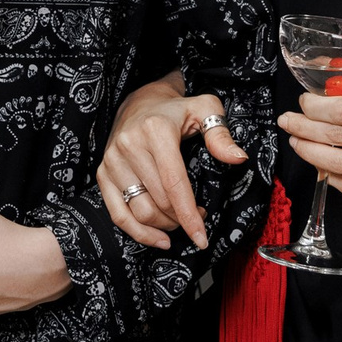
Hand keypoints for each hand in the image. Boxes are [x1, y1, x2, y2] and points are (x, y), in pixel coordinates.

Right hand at [98, 77, 246, 251]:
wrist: (139, 103)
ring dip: (164, 226)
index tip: (202, 237)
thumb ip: (221, 135)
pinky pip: (118, 213)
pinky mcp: (102, 173)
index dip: (189, 215)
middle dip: (182, 219)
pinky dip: (138, 232)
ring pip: (140, 211)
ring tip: (179, 220)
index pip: (174, 183)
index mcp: (156, 130)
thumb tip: (238, 158)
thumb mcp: (204, 110)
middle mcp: (129, 145)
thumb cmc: (176, 111)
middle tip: (198, 216)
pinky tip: (158, 238)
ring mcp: (112, 161)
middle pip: (159, 201)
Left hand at [284, 89, 341, 210]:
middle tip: (288, 123)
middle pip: (337, 137)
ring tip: (298, 144)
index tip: (302, 104)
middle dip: (304, 129)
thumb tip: (330, 110)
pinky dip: (335, 179)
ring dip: (312, 154)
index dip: (314, 108)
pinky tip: (324, 169)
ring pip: (341, 165)